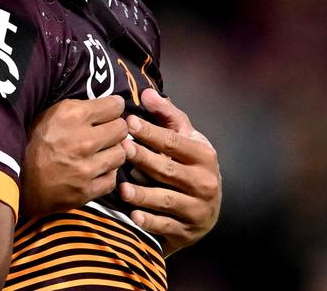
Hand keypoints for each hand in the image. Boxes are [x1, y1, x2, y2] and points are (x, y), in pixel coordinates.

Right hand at [20, 95, 130, 218]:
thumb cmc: (28, 143)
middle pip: (121, 129)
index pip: (115, 106)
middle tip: (106, 133)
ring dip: (112, 153)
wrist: (11, 180)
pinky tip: (95, 171)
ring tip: (100, 153)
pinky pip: (112, 179)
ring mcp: (86, 167)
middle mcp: (83, 140)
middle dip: (115, 129)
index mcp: (72, 115)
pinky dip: (106, 175)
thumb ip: (75, 108)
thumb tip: (100, 103)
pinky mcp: (86, 191)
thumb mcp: (47, 114)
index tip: (110, 112)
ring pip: (121, 154)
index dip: (114, 108)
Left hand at [120, 88, 220, 256]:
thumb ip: (167, 115)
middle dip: (144, 159)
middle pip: (168, 170)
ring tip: (122, 187)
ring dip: (143, 194)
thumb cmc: (189, 166)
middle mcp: (205, 182)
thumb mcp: (185, 139)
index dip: (151, 132)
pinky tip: (133, 216)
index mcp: (204, 156)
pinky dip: (149, 221)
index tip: (128, 123)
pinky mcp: (187, 231)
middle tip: (121, 150)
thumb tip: (146, 93)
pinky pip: (166, 225)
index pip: (173, 142)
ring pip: (166, 199)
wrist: (205, 210)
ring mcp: (197, 209)